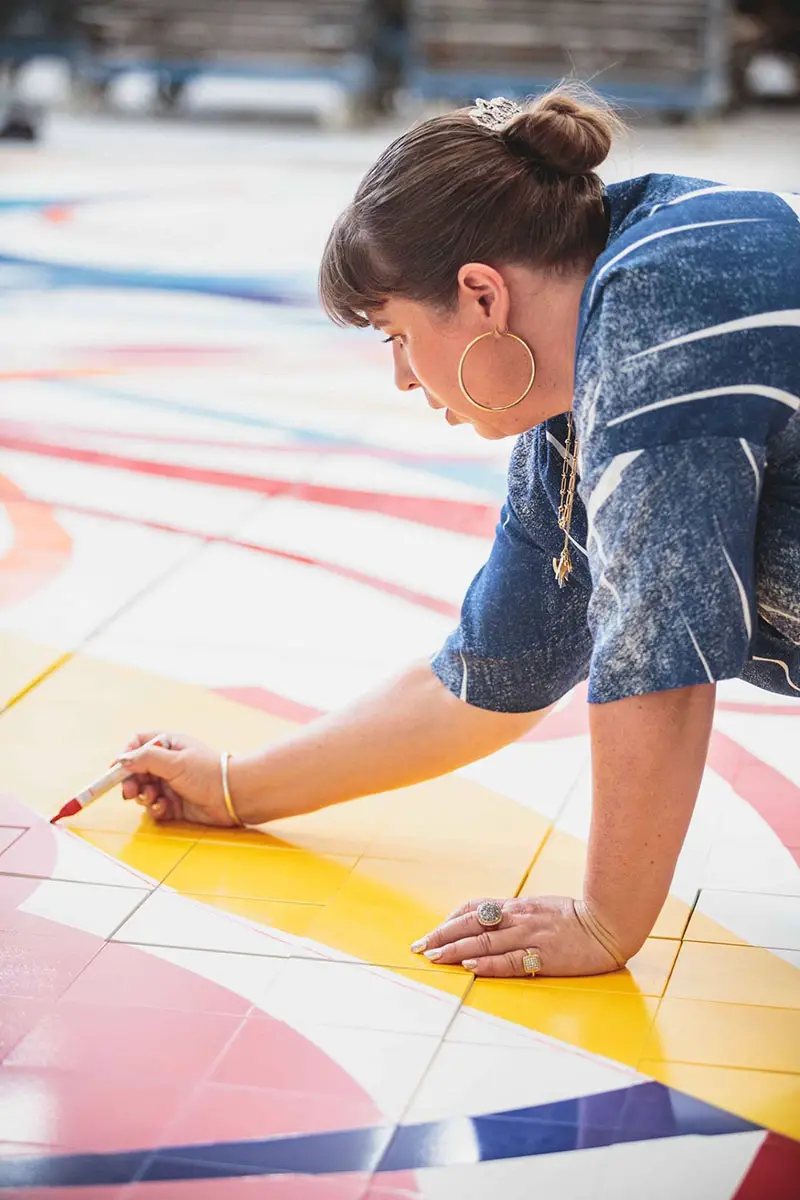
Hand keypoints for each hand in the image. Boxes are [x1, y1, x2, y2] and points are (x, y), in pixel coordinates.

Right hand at [118, 731, 236, 826]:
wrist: (233, 796)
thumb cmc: (207, 772)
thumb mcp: (175, 761)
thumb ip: (145, 759)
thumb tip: (121, 759)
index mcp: (169, 745)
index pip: (138, 744)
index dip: (125, 755)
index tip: (115, 769)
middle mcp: (168, 763)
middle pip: (136, 771)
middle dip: (131, 781)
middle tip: (130, 792)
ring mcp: (171, 784)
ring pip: (143, 790)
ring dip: (143, 795)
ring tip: (152, 798)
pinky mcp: (174, 804)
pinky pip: (154, 807)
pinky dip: (155, 808)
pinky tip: (163, 808)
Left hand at [411, 895, 623, 977]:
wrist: (608, 924)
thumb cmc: (576, 917)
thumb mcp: (541, 906)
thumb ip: (517, 913)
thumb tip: (491, 919)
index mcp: (517, 906)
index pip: (475, 909)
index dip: (450, 920)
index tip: (432, 932)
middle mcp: (518, 918)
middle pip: (471, 924)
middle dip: (442, 936)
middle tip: (419, 947)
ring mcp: (530, 936)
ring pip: (484, 942)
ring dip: (456, 950)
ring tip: (434, 958)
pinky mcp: (543, 956)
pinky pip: (510, 961)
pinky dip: (488, 964)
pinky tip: (470, 967)